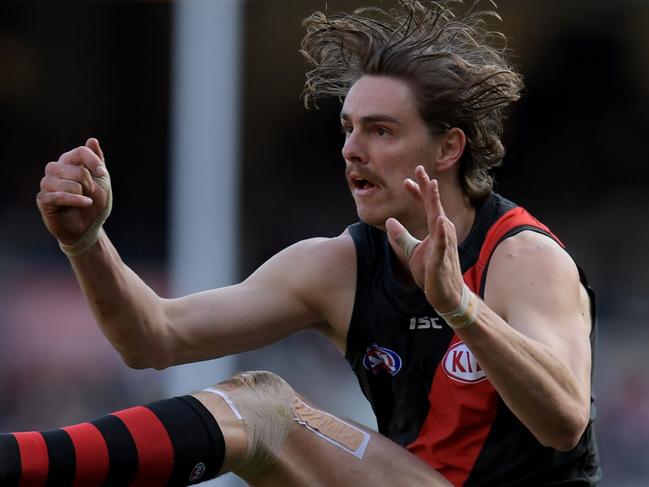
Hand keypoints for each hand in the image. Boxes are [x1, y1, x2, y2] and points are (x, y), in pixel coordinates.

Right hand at [37, 138, 109, 245]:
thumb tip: (92, 140)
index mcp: (69, 162)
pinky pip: (59, 196)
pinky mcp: (43, 199)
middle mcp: (56, 169)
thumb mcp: (101, 182)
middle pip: (76, 169)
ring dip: (82, 193)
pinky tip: (85, 203)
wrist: (88, 228)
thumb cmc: (94, 204)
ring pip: (67, 182)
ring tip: (85, 200)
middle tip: (91, 194)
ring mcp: (47, 184)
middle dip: (89, 184)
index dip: (93, 162)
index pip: (80, 152)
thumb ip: (97, 161)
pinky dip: (75, 200)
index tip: (103, 174)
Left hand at [385, 166, 463, 311]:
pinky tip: (440, 218)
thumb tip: (390, 221)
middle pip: (433, 205)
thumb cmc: (431, 272)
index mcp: (435, 229)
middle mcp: (443, 232)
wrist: (445, 295)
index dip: (418, 192)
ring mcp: (444, 243)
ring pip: (439, 217)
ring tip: (431, 184)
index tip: (407, 179)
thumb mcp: (411, 251)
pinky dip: (441, 230)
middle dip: (427, 187)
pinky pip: (442, 242)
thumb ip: (401, 235)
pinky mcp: (442, 257)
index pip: (426, 206)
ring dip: (435, 201)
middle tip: (419, 168)